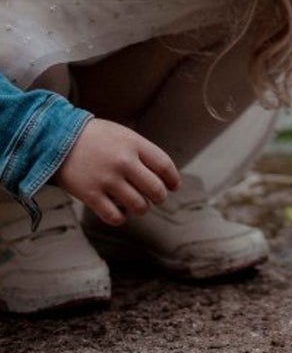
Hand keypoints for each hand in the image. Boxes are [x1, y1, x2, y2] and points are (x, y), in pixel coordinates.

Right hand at [53, 118, 179, 225]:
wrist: (57, 140)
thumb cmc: (95, 138)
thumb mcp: (123, 135)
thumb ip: (142, 151)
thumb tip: (162, 174)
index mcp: (134, 144)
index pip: (164, 165)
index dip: (172, 179)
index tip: (173, 186)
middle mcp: (124, 162)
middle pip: (156, 189)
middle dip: (159, 197)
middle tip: (156, 198)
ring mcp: (107, 180)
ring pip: (138, 206)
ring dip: (142, 208)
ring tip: (137, 205)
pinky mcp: (90, 195)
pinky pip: (115, 217)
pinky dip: (121, 218)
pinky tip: (119, 213)